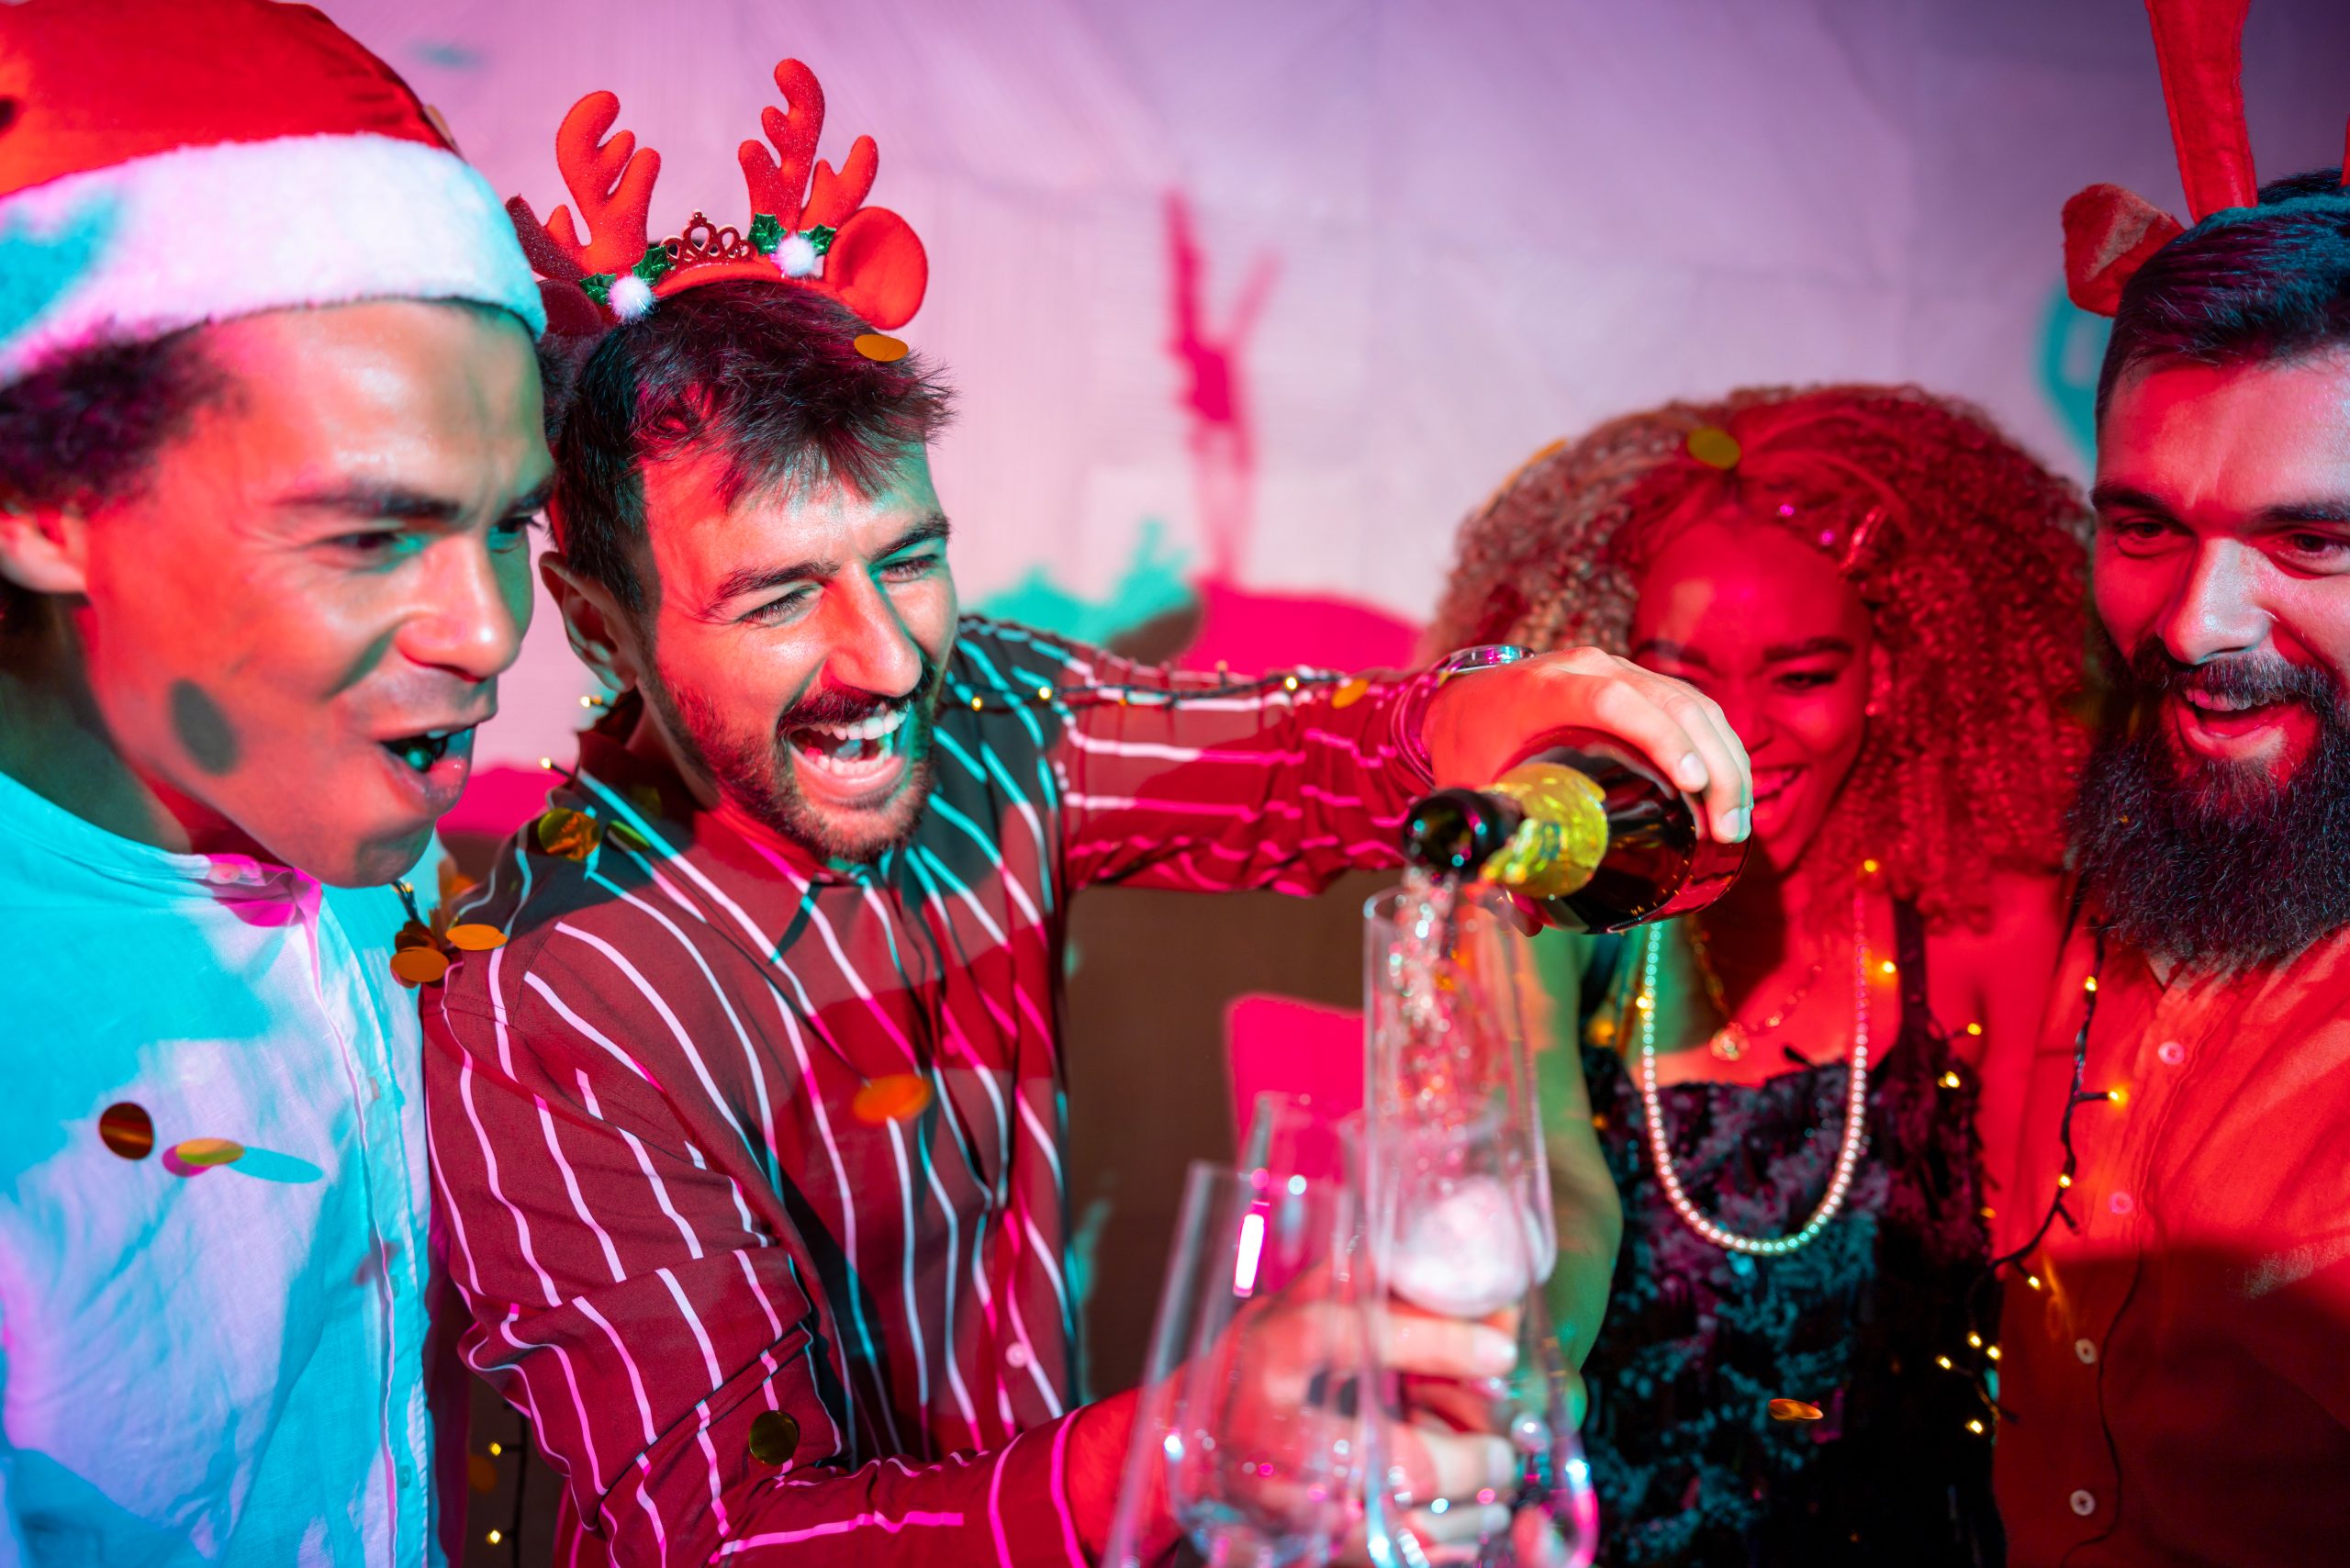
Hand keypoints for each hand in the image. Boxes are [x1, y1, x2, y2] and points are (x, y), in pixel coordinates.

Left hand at [1420, 646, 1751, 844]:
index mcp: (1545, 688)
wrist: (1461, 700)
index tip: (1692, 785)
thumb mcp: (1469, 791)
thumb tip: (1529, 922)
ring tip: (1735, 826)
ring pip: (1693, 703)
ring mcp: (1618, 669)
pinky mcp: (1638, 682)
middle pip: (1671, 703)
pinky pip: (1693, 705)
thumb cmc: (1465, 746)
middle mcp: (1589, 669)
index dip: (1659, 737)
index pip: (1613, 701)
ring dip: (1728, 761)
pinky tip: (1731, 792)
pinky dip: (1720, 747)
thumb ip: (1495, 854)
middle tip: (1726, 832)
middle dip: (1714, 767)